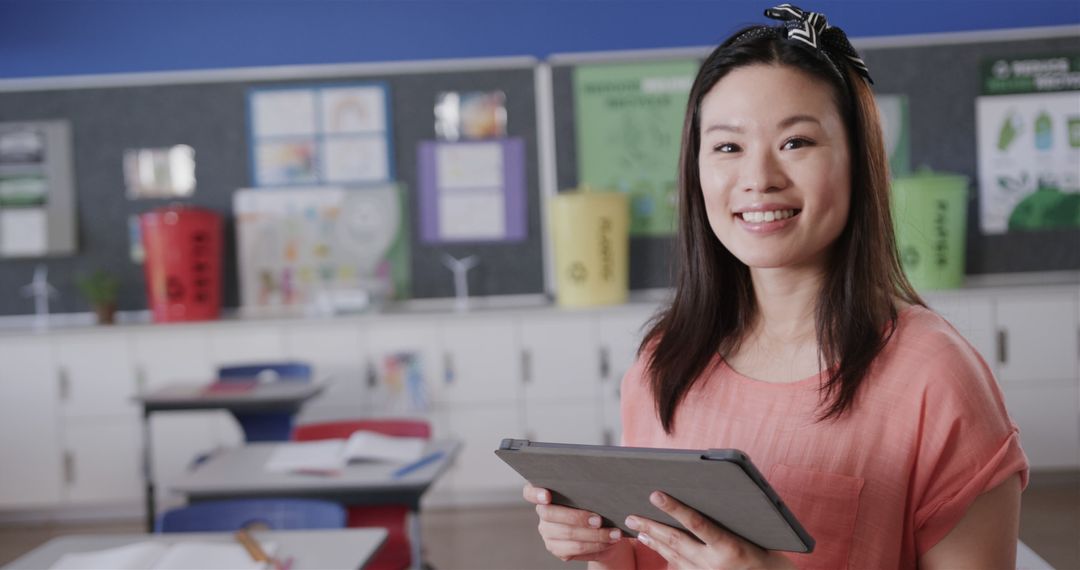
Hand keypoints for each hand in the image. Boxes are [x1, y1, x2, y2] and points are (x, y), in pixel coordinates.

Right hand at [523, 482, 626, 561]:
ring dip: (594, 535)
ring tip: (613, 533)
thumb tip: (599, 485)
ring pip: (567, 534)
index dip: (536, 494)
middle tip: (598, 519)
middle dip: (577, 517)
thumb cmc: (597, 504)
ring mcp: (548, 532)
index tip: (547, 496)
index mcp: (545, 493)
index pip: (529, 492)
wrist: (604, 530)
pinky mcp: (557, 548)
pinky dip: (596, 545)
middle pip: (550, 514)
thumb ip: (587, 489)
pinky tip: (609, 541)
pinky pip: (575, 549)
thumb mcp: (592, 493)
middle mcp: (543, 512)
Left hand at [625, 491, 794, 569]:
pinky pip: (679, 567)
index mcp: (730, 548)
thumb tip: (700, 500)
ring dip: (653, 541)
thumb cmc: (767, 554)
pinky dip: (665, 555)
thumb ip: (726, 521)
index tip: (656, 495)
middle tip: (631, 516)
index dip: (674, 508)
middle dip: (651, 526)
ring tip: (637, 528)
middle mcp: (714, 565)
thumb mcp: (751, 534)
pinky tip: (654, 545)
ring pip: (673, 555)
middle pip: (676, 541)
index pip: (696, 523)